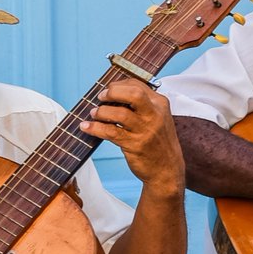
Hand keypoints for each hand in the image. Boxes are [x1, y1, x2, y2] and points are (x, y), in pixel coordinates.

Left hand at [81, 79, 184, 198]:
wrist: (167, 169)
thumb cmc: (157, 141)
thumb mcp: (157, 118)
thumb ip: (140, 105)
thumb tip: (111, 94)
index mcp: (160, 104)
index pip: (137, 85)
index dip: (119, 84)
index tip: (108, 90)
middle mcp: (154, 114)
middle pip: (133, 93)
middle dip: (113, 92)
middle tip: (101, 97)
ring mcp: (145, 130)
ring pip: (120, 113)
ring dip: (102, 112)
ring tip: (94, 114)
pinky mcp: (135, 145)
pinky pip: (111, 132)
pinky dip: (95, 128)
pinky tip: (86, 127)